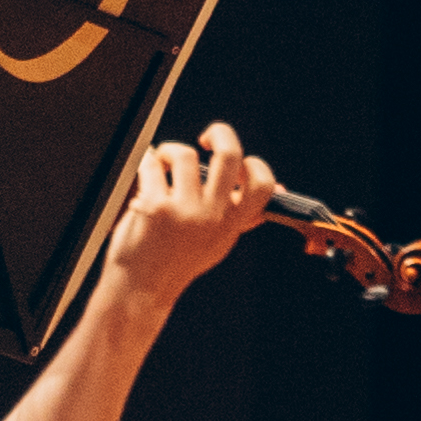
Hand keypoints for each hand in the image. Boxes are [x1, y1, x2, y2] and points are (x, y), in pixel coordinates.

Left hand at [95, 119, 282, 308]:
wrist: (141, 288)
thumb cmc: (177, 261)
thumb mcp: (219, 242)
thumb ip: (242, 215)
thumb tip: (278, 190)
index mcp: (231, 224)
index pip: (261, 184)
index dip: (254, 164)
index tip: (238, 163)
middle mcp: (212, 217)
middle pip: (229, 155)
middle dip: (220, 132)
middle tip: (208, 137)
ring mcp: (183, 211)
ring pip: (184, 155)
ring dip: (171, 151)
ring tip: (164, 162)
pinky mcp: (154, 206)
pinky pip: (151, 165)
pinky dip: (146, 161)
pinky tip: (143, 169)